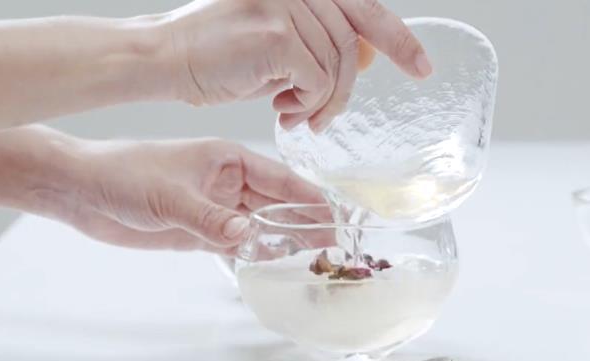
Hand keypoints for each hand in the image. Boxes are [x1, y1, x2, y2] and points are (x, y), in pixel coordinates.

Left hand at [66, 137, 323, 254]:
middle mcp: (227, 183)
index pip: (280, 179)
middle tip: (333, 245)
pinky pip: (236, 242)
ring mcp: (215, 207)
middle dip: (304, 222)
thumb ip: (210, 218)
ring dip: (284, 239)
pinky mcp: (200, 230)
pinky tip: (274, 263)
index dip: (309, 198)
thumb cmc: (124, 175)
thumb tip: (249, 234)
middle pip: (276, 204)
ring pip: (260, 224)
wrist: (83, 192)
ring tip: (313, 257)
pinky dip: (254, 252)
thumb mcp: (170, 196)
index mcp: (228, 160)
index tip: (334, 216)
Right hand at [166, 0, 430, 131]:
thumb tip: (368, 57)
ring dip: (322, 104)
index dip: (399, 40)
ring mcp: (288, 4)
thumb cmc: (219, 55)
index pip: (365, 8)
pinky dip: (306, 104)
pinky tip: (281, 111)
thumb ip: (322, 44)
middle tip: (324, 120)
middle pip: (352, 46)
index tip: (422, 68)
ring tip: (295, 117)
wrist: (166, 57)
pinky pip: (317, 81)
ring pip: (337, 67)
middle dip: (345, 93)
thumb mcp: (280, 45)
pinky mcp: (277, 34)